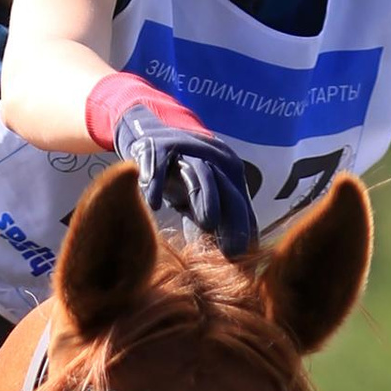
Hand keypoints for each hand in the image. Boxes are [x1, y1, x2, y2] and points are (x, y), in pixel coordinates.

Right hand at [83, 68, 257, 256]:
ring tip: (207, 223)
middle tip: (232, 247)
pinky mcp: (158, 146)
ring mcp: (185, 149)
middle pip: (226, 186)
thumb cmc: (179, 174)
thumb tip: (236, 255)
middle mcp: (211, 155)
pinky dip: (155, 184)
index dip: (242, 226)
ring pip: (200, 172)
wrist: (148, 134)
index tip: (242, 255)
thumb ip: (217, 218)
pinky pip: (159, 165)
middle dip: (232, 215)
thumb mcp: (202, 195)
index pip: (239, 200)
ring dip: (205, 197)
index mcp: (227, 168)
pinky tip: (153, 205)